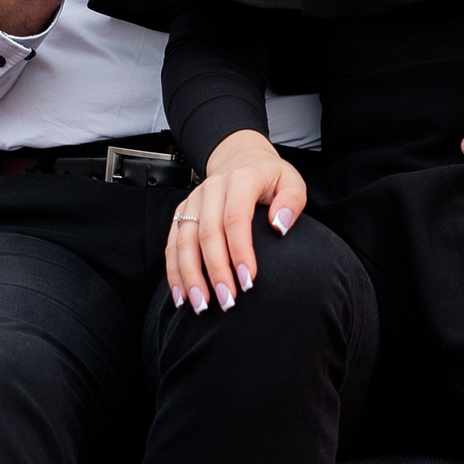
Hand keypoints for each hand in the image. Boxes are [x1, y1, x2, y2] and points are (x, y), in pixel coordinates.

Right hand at [165, 131, 304, 314]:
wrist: (240, 159)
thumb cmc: (269, 177)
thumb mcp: (291, 181)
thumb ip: (291, 201)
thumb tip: (280, 225)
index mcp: (240, 180)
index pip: (236, 218)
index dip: (240, 251)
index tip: (248, 280)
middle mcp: (212, 189)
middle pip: (208, 233)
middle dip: (216, 271)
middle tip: (228, 301)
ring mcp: (193, 201)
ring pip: (185, 241)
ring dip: (191, 276)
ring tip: (202, 305)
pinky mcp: (182, 213)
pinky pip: (172, 244)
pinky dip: (174, 271)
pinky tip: (181, 295)